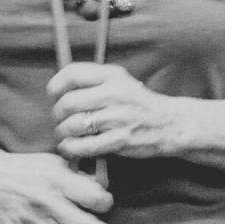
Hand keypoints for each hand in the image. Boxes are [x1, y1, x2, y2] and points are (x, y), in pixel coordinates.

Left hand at [48, 61, 185, 160]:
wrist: (170, 124)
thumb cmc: (139, 104)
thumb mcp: (121, 82)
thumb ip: (94, 81)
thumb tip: (58, 88)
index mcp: (114, 76)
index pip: (72, 74)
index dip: (56, 86)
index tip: (54, 95)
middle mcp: (115, 94)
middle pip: (68, 102)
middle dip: (57, 114)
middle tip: (60, 120)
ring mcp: (118, 118)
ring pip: (73, 126)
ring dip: (62, 133)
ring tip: (66, 135)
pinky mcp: (120, 140)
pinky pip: (84, 146)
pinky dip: (71, 149)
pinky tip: (71, 148)